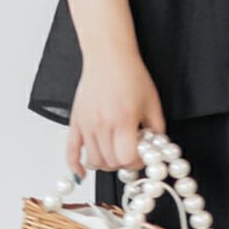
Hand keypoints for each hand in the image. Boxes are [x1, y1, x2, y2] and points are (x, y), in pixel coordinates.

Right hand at [66, 45, 166, 178]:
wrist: (108, 57)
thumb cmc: (130, 75)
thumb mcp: (152, 102)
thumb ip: (157, 129)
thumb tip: (156, 149)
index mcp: (122, 120)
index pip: (126, 158)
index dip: (137, 163)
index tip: (142, 157)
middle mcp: (102, 124)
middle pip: (110, 162)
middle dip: (123, 163)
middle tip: (131, 154)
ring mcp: (86, 124)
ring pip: (94, 160)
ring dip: (106, 164)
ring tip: (115, 154)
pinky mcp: (75, 122)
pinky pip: (70, 151)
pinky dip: (75, 165)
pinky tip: (82, 172)